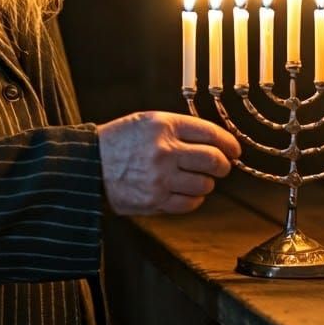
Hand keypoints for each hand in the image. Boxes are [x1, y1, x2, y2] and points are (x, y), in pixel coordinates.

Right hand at [95, 111, 240, 215]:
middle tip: (222, 166)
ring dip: (206, 182)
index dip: (229, 143)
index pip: (211, 133)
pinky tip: (186, 192)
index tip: (234, 149)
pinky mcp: (155, 201)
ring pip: (205, 184)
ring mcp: (160, 178)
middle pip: (214, 161)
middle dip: (224, 164)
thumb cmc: (120, 141)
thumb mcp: (148, 120)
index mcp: (164, 126)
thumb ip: (180, 128)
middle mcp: (164, 151)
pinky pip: (189, 204)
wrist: (89, 164)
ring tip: (197, 178)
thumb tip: (216, 142)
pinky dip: (194, 199)